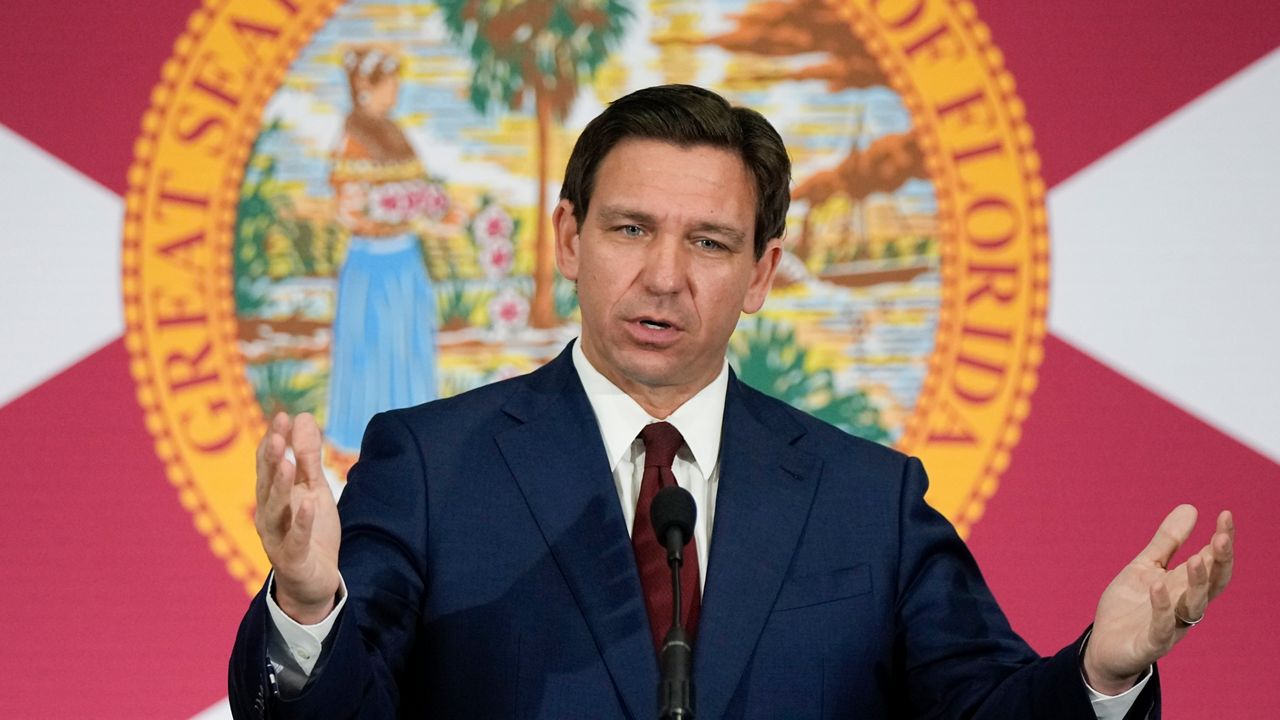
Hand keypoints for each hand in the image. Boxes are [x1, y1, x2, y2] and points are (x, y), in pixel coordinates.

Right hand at [254, 412, 341, 623]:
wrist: (313, 582)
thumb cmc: (310, 531)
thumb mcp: (314, 489)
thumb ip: (308, 457)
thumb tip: (303, 417)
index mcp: (272, 496)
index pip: (269, 464)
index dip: (274, 440)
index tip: (283, 415)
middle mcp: (268, 515)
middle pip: (266, 483)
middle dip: (271, 458)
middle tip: (278, 434)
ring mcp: (277, 537)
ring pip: (274, 509)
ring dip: (279, 486)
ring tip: (286, 462)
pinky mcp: (292, 558)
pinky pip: (296, 538)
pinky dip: (302, 521)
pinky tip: (309, 503)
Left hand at [1083, 505, 1234, 693]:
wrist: (1104, 646)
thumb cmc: (1129, 606)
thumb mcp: (1145, 567)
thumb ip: (1167, 542)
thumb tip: (1191, 507)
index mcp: (1185, 586)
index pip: (1213, 563)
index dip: (1222, 541)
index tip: (1225, 515)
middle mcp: (1185, 606)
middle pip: (1213, 585)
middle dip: (1220, 562)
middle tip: (1221, 537)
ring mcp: (1171, 627)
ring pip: (1194, 606)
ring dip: (1197, 583)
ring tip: (1196, 558)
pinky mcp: (1151, 644)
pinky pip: (1162, 628)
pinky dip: (1162, 608)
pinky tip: (1157, 586)